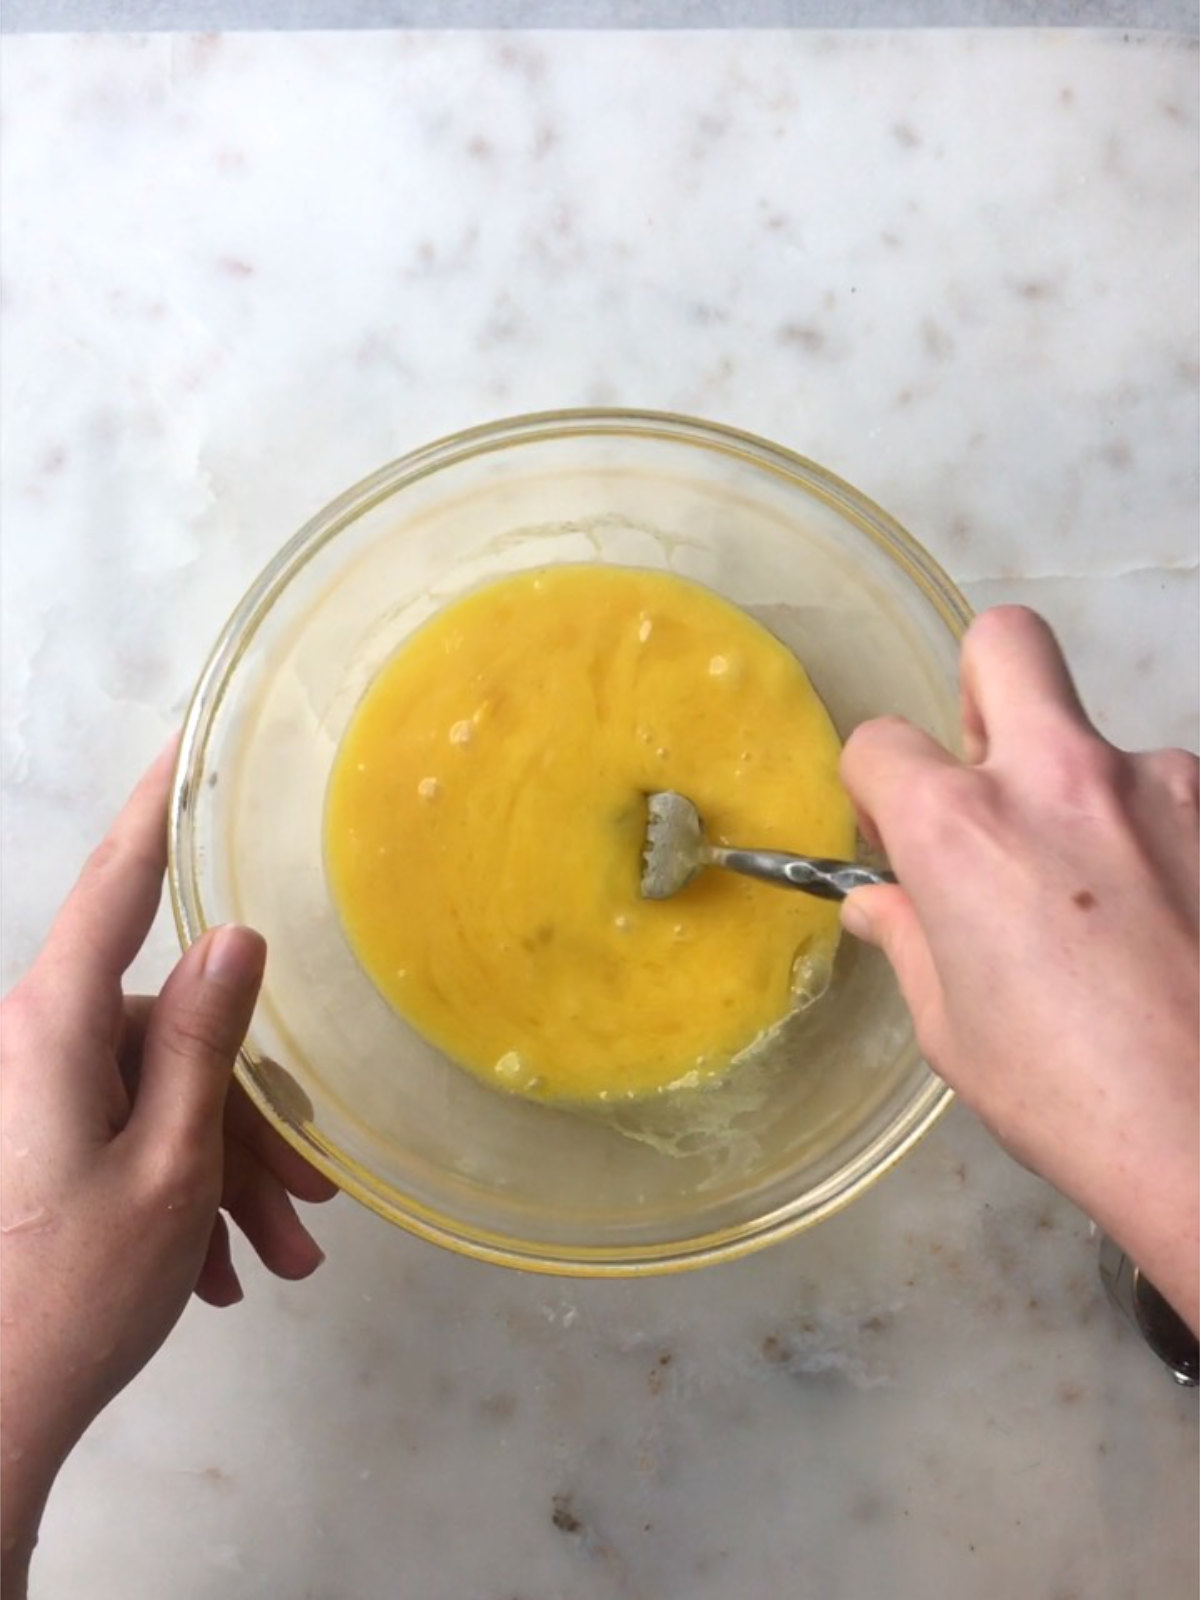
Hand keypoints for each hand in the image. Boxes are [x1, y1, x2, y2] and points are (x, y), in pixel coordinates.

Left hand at [0, 743, 336, 1589]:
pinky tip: (229, 1268)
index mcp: (56, 1026)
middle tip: (314, 1199)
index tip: (190, 740)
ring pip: (164, 1092)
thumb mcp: (169, 1165)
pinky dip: (188, 1191)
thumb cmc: (77, 1288)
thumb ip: (200, 1040)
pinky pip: (134, 1133)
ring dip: (230, 1169)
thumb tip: (233, 937)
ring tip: (284, 1257)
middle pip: (170, 1028)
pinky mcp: (43, 1140)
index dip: (161, 810)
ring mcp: (40, 1095)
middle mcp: (40, 1043)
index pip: (118, 886)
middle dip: (249, 1111)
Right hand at [840, 606, 1198, 1332]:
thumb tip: (882, 902)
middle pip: (1004, 644)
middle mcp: (1056, 774)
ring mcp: (1159, 784)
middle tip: (989, 776)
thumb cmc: (1067, 1098)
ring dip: (1083, 792)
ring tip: (1103, 900)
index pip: (879, 741)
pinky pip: (1170, 798)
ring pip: (1100, 739)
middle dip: (979, 687)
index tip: (894, 835)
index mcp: (959, 826)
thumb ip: (911, 939)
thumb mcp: (952, 1030)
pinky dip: (1155, 838)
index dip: (875, 787)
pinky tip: (1163, 922)